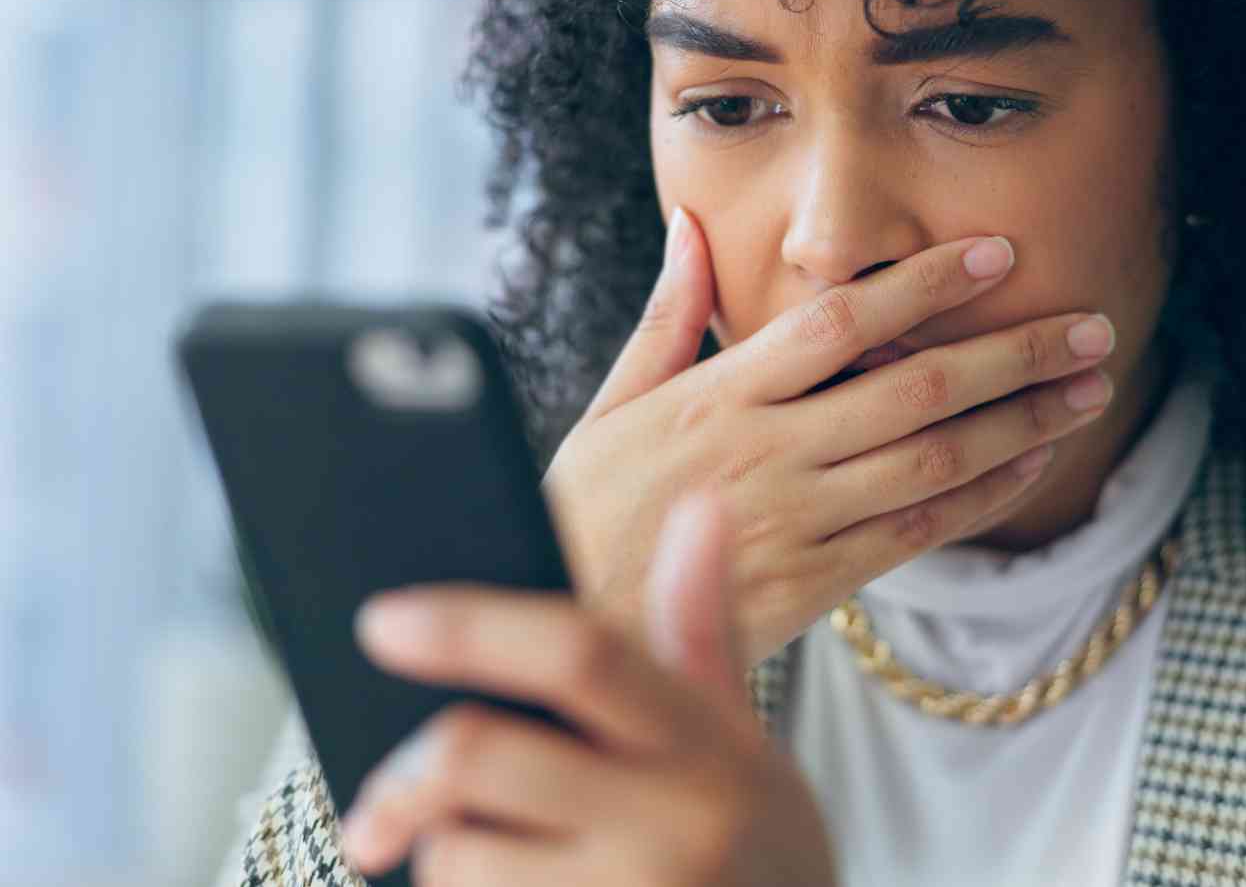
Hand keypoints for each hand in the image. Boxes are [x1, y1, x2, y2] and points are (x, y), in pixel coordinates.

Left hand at [338, 492, 837, 885]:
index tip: (385, 619)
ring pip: (456, 856)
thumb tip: (703, 505)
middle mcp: (674, 824)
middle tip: (379, 795)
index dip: (472, 626)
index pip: (580, 654)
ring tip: (500, 869)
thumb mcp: (744, 745)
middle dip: (405, 769)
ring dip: (444, 860)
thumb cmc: (758, 853)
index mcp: (705, 745)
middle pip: (479, 753)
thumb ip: (701, 629)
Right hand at [543, 205, 1117, 666]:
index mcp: (718, 394)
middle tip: (1093, 325)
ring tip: (1090, 388)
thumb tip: (689, 226)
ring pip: (933, 459)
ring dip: (1023, 421)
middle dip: (1014, 353)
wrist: (566, 637)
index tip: (999, 252)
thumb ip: (664, 316)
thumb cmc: (583, 511)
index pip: (841, 320)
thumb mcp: (610, 404)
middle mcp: (766, 451)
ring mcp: (795, 520)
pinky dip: (982, 495)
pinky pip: (917, 532)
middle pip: (915, 387)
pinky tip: (1032, 463)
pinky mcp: (813, 584)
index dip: (928, 282)